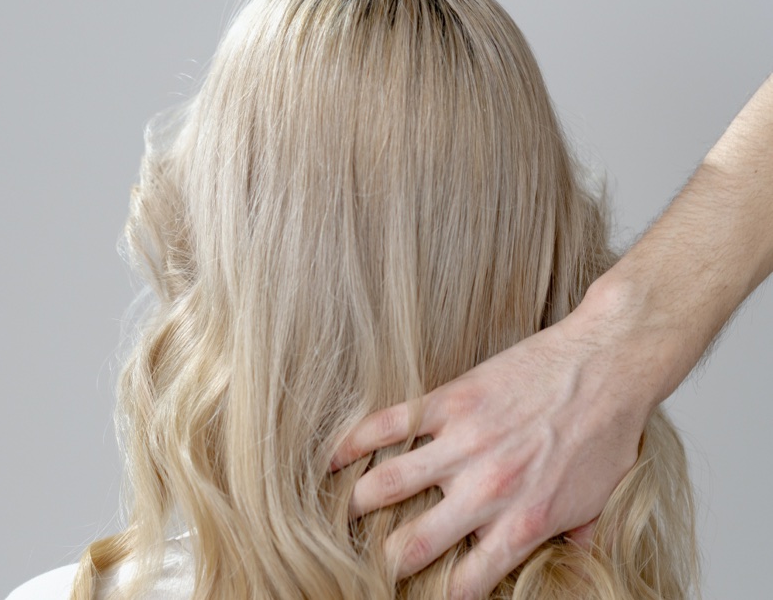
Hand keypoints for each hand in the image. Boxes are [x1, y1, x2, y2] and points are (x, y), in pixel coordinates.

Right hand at [331, 286, 650, 599]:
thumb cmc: (608, 430)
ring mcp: (462, 445)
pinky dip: (354, 442)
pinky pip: (388, 425)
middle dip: (384, 560)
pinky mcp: (450, 402)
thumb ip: (577, 537)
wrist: (607, 365)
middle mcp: (485, 494)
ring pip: (386, 485)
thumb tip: (572, 556)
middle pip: (411, 545)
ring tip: (340, 510)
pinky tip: (334, 455)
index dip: (437, 595)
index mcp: (523, 526)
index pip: (465, 583)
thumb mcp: (599, 501)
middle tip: (368, 559)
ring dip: (355, 504)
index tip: (417, 592)